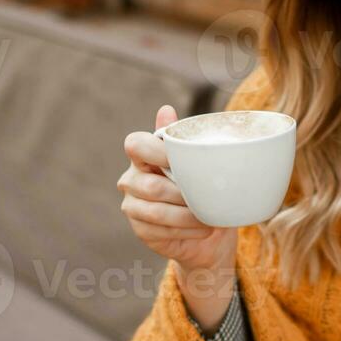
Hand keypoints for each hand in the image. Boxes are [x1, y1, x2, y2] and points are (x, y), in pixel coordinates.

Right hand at [118, 105, 237, 276]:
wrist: (207, 229)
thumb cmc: (201, 189)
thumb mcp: (198, 163)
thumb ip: (182, 140)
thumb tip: (166, 109)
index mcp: (143, 156)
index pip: (135, 145)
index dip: (156, 151)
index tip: (183, 160)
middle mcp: (131, 180)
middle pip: (151, 185)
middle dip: (183, 194)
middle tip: (207, 198)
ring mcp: (132, 206)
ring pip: (157, 211)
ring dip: (187, 216)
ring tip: (208, 217)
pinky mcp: (139, 230)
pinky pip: (160, 231)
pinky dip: (185, 231)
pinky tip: (201, 229)